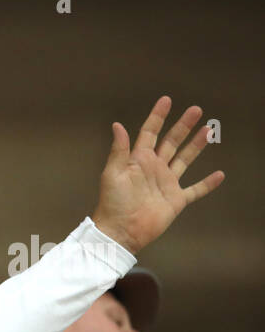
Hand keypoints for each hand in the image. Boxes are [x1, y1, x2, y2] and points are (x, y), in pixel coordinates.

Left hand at [90, 96, 223, 254]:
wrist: (120, 232)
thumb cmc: (112, 203)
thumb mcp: (113, 174)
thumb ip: (119, 150)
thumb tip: (117, 125)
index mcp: (138, 160)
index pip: (150, 133)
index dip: (157, 117)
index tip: (166, 100)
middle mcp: (154, 169)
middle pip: (171, 142)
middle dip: (183, 126)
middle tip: (196, 110)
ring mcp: (166, 184)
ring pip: (184, 160)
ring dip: (196, 145)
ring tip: (208, 129)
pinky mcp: (175, 200)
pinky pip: (195, 190)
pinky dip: (207, 184)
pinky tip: (219, 174)